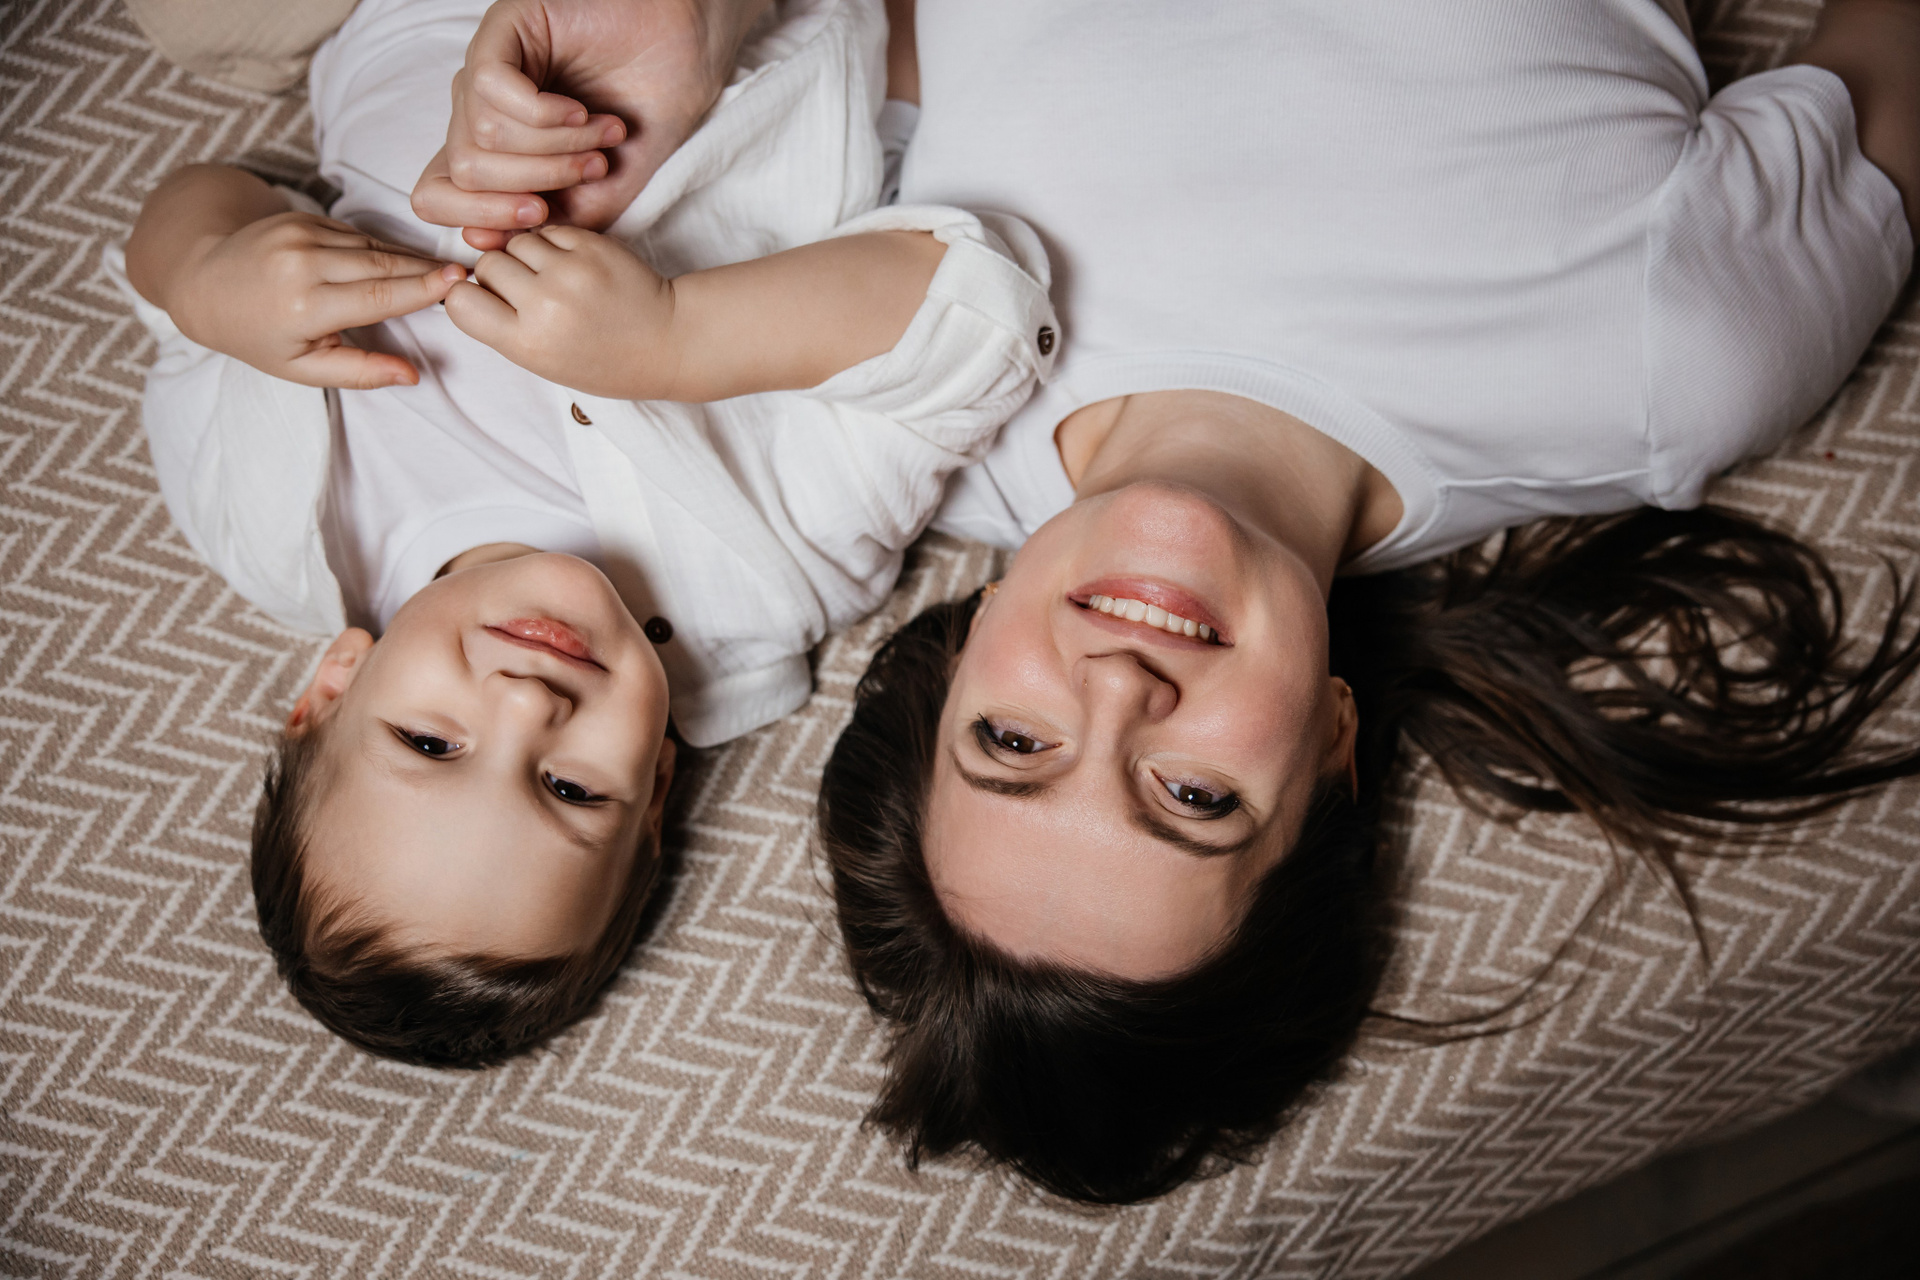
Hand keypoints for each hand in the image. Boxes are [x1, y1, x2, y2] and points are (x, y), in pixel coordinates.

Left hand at [169, 211, 462, 387]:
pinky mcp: (300, 217)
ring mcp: (299, 234)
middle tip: (467, 273)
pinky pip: (355, 234)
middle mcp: (301, 263)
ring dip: (409, 258)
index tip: (458, 282)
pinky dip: (383, 248)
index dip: (421, 289)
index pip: (377, 295)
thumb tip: (413, 376)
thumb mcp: (301, 368)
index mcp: (303, 306)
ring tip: (442, 270)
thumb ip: (358, 372)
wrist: (202, 282)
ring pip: (372, 245)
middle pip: (383, 264)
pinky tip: (404, 259)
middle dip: (427, 270)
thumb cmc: (255, 335)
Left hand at [411, 0, 773, 250]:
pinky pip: (492, 88)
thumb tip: (479, 241)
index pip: (436, 196)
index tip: (541, 215)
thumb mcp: (605, 191)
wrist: (685, 55)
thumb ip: (553, 222)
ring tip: (605, 135)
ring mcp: (485, 71)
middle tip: (595, 170)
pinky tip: (581, 109)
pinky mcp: (501, 32)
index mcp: (493, 156)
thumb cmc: (647, 117)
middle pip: (464, 172)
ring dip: (557, 146)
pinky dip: (546, 114)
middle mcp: (478, 112)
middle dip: (536, 182)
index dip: (479, 217)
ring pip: (484, 134)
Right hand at [445, 225, 681, 397]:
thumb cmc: (602, 359)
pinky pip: (549, 231)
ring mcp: (570, 272)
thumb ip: (503, 325)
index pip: (460, 302)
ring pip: (516, 242)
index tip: (490, 303)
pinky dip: (555, 244)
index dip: (470, 298)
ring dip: (527, 255)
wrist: (666, 342)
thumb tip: (465, 280)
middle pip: (487, 265)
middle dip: (501, 275)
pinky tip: (575, 266)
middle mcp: (545, 306)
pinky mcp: (592, 246)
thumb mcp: (544, 360)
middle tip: (529, 292)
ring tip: (554, 278)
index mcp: (526, 343)